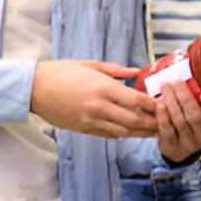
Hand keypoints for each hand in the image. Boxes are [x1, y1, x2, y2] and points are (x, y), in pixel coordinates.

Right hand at [31, 60, 158, 138]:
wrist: (34, 89)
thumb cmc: (62, 72)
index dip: (153, 105)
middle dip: (153, 123)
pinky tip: (133, 132)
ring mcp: (91, 121)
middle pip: (135, 120)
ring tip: (155, 131)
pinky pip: (109, 135)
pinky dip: (123, 134)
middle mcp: (99, 107)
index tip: (163, 104)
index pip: (137, 100)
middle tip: (166, 122)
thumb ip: (117, 71)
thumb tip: (138, 72)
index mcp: (103, 88)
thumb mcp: (91, 65)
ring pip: (124, 131)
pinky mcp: (84, 129)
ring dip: (141, 132)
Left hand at [156, 81, 200, 162]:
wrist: (181, 146)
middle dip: (184, 97)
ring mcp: (189, 142)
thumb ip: (200, 93)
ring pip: (179, 121)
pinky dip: (162, 115)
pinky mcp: (174, 146)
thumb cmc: (193, 119)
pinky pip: (167, 130)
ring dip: (171, 101)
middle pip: (195, 116)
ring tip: (164, 87)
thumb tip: (188, 65)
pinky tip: (159, 103)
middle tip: (175, 82)